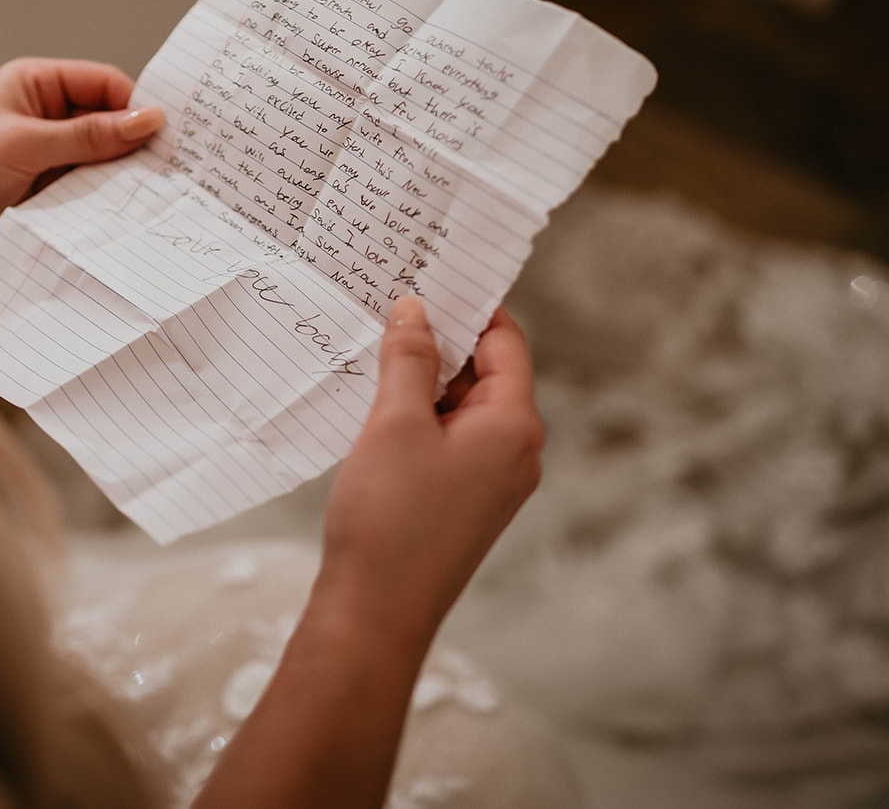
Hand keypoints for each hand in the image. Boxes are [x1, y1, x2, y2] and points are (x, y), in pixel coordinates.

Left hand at [0, 58, 163, 285]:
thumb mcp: (23, 146)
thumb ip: (87, 135)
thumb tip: (146, 121)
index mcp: (32, 87)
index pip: (101, 84)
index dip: (133, 105)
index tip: (163, 132)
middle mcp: (42, 120)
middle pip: (108, 123)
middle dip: (133, 143)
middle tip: (170, 165)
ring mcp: (49, 161)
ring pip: (104, 162)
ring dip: (123, 177)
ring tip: (152, 192)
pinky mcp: (51, 199)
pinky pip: (93, 194)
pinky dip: (110, 202)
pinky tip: (127, 212)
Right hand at [317, 297, 543, 645]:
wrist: (375, 613)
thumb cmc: (390, 519)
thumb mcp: (394, 423)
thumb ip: (409, 358)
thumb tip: (416, 310)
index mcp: (514, 425)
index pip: (505, 341)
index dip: (469, 305)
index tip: (428, 275)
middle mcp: (515, 452)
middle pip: (486, 373)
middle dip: (439, 341)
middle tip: (389, 308)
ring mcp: (491, 481)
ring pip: (462, 408)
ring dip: (423, 381)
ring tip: (373, 355)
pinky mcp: (463, 503)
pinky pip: (448, 441)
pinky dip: (417, 418)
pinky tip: (375, 409)